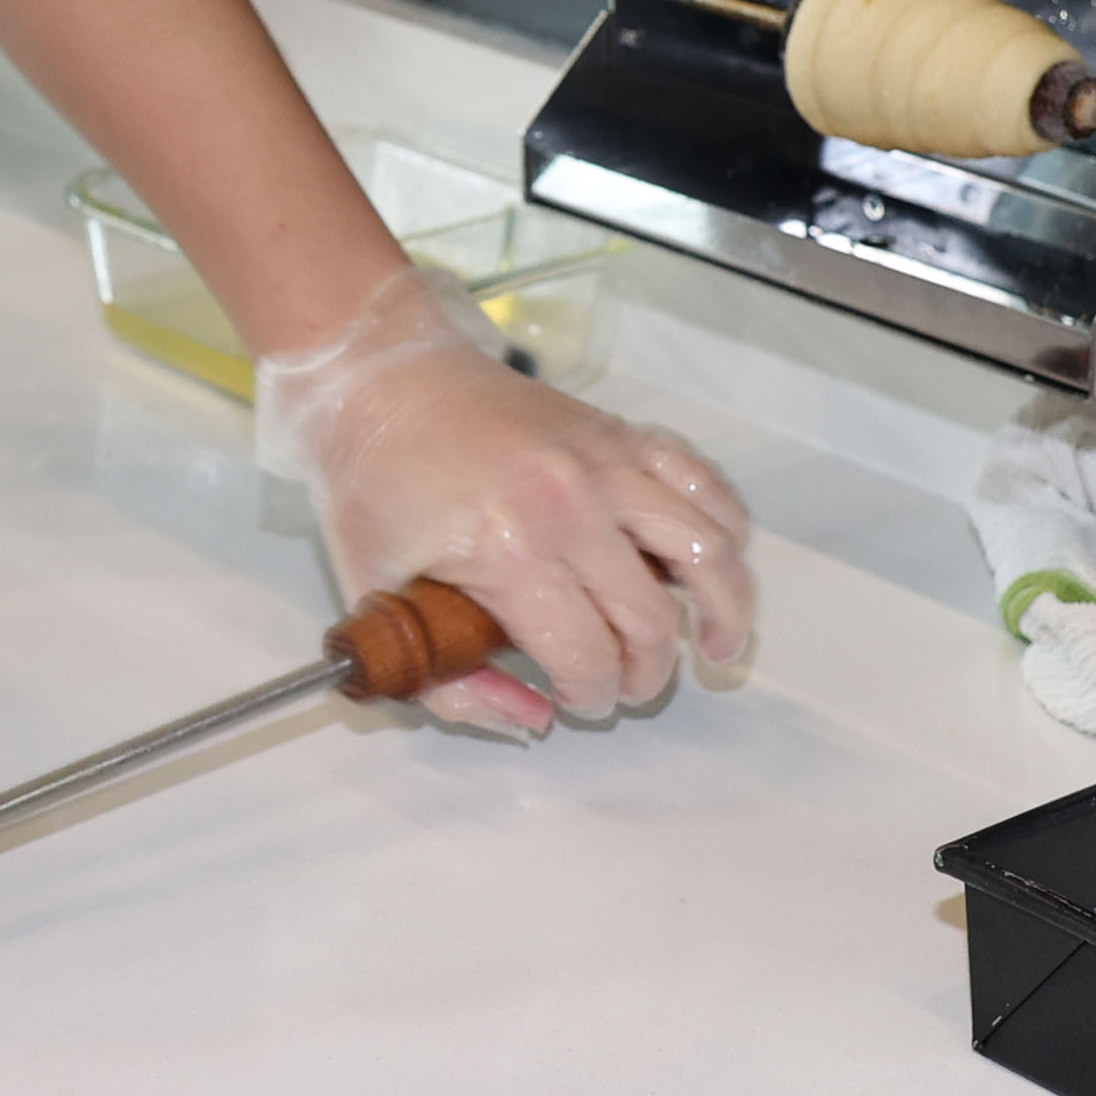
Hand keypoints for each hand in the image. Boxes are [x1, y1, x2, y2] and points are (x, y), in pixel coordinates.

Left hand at [257, 265, 754, 731]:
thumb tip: (532, 718)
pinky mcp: (619, 433)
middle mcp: (569, 505)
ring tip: (717, 643)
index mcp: (507, 551)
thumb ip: (450, 682)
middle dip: (648, 674)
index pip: (588, 656)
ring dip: (723, 610)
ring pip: (707, 552)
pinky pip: (704, 483)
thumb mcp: (379, 599)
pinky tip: (714, 562)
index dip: (592, 696)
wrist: (379, 377)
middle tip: (628, 685)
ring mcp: (604, 462)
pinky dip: (724, 527)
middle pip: (651, 621)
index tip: (580, 701)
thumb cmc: (372, 482)